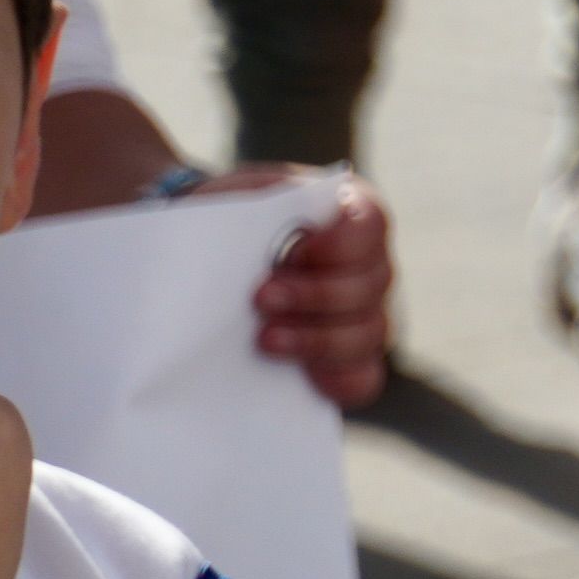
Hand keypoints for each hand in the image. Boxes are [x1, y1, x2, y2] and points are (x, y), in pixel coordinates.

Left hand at [229, 166, 392, 409]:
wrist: (205, 256)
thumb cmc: (227, 220)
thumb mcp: (237, 198)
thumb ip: (257, 204)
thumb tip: (258, 228)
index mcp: (350, 213)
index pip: (370, 226)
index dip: (339, 245)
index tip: (293, 252)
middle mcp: (369, 263)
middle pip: (372, 285)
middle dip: (317, 295)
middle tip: (261, 297)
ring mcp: (364, 313)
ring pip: (370, 333)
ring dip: (317, 339)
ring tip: (265, 339)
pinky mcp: (347, 357)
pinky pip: (363, 377)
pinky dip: (338, 380)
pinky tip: (302, 377)